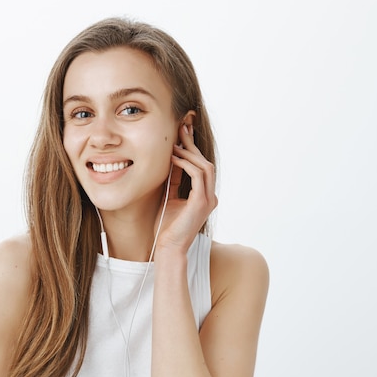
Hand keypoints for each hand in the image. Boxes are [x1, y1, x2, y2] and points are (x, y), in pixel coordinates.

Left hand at [155, 124, 217, 252]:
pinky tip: (174, 158)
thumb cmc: (166, 227)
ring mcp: (208, 200)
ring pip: (205, 167)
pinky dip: (186, 164)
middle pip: (205, 163)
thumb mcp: (169, 197)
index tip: (183, 132)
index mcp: (204, 196)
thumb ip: (173, 181)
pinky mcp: (201, 203)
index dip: (193, 149)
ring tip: (174, 144)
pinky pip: (197, 176)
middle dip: (193, 144)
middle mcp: (210, 197)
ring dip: (190, 153)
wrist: (168, 248)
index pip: (201, 167)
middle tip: (182, 127)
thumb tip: (171, 160)